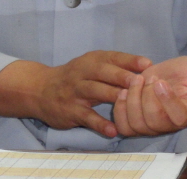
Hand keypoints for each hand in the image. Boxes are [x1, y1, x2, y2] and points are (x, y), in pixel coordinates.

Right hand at [35, 51, 151, 137]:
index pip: (112, 57)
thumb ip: (114, 68)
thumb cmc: (74, 78)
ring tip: (129, 102)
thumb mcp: (90, 67)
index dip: (129, 60)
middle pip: (102, 72)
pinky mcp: (70, 110)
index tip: (147, 63)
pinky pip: (86, 117)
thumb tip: (146, 71)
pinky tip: (113, 130)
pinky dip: (99, 124)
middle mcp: (82, 72)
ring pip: (94, 91)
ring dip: (112, 95)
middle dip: (121, 75)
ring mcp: (75, 91)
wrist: (39, 89)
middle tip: (139, 80)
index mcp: (91, 60)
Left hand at [113, 55, 186, 136]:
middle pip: (154, 121)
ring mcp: (152, 125)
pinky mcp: (136, 121)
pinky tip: (123, 92)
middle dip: (146, 96)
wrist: (178, 74)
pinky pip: (124, 126)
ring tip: (136, 81)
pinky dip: (119, 110)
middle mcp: (170, 125)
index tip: (161, 82)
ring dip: (131, 100)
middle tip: (149, 77)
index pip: (177, 117)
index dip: (167, 100)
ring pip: (136, 125)